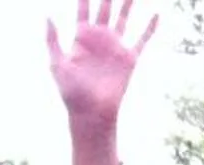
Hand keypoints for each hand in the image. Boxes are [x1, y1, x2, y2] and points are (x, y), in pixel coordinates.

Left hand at [46, 0, 156, 133]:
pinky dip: (150, 27)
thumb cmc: (72, 93)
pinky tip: (156, 14)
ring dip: (128, 2)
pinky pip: (142, 39)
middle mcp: (99, 39)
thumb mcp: (57, 65)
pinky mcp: (129, 58)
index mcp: (81, 38)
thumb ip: (52, 40)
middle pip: (105, 7)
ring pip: (124, 17)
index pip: (83, 9)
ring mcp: (115, 47)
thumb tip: (47, 16)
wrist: (92, 114)